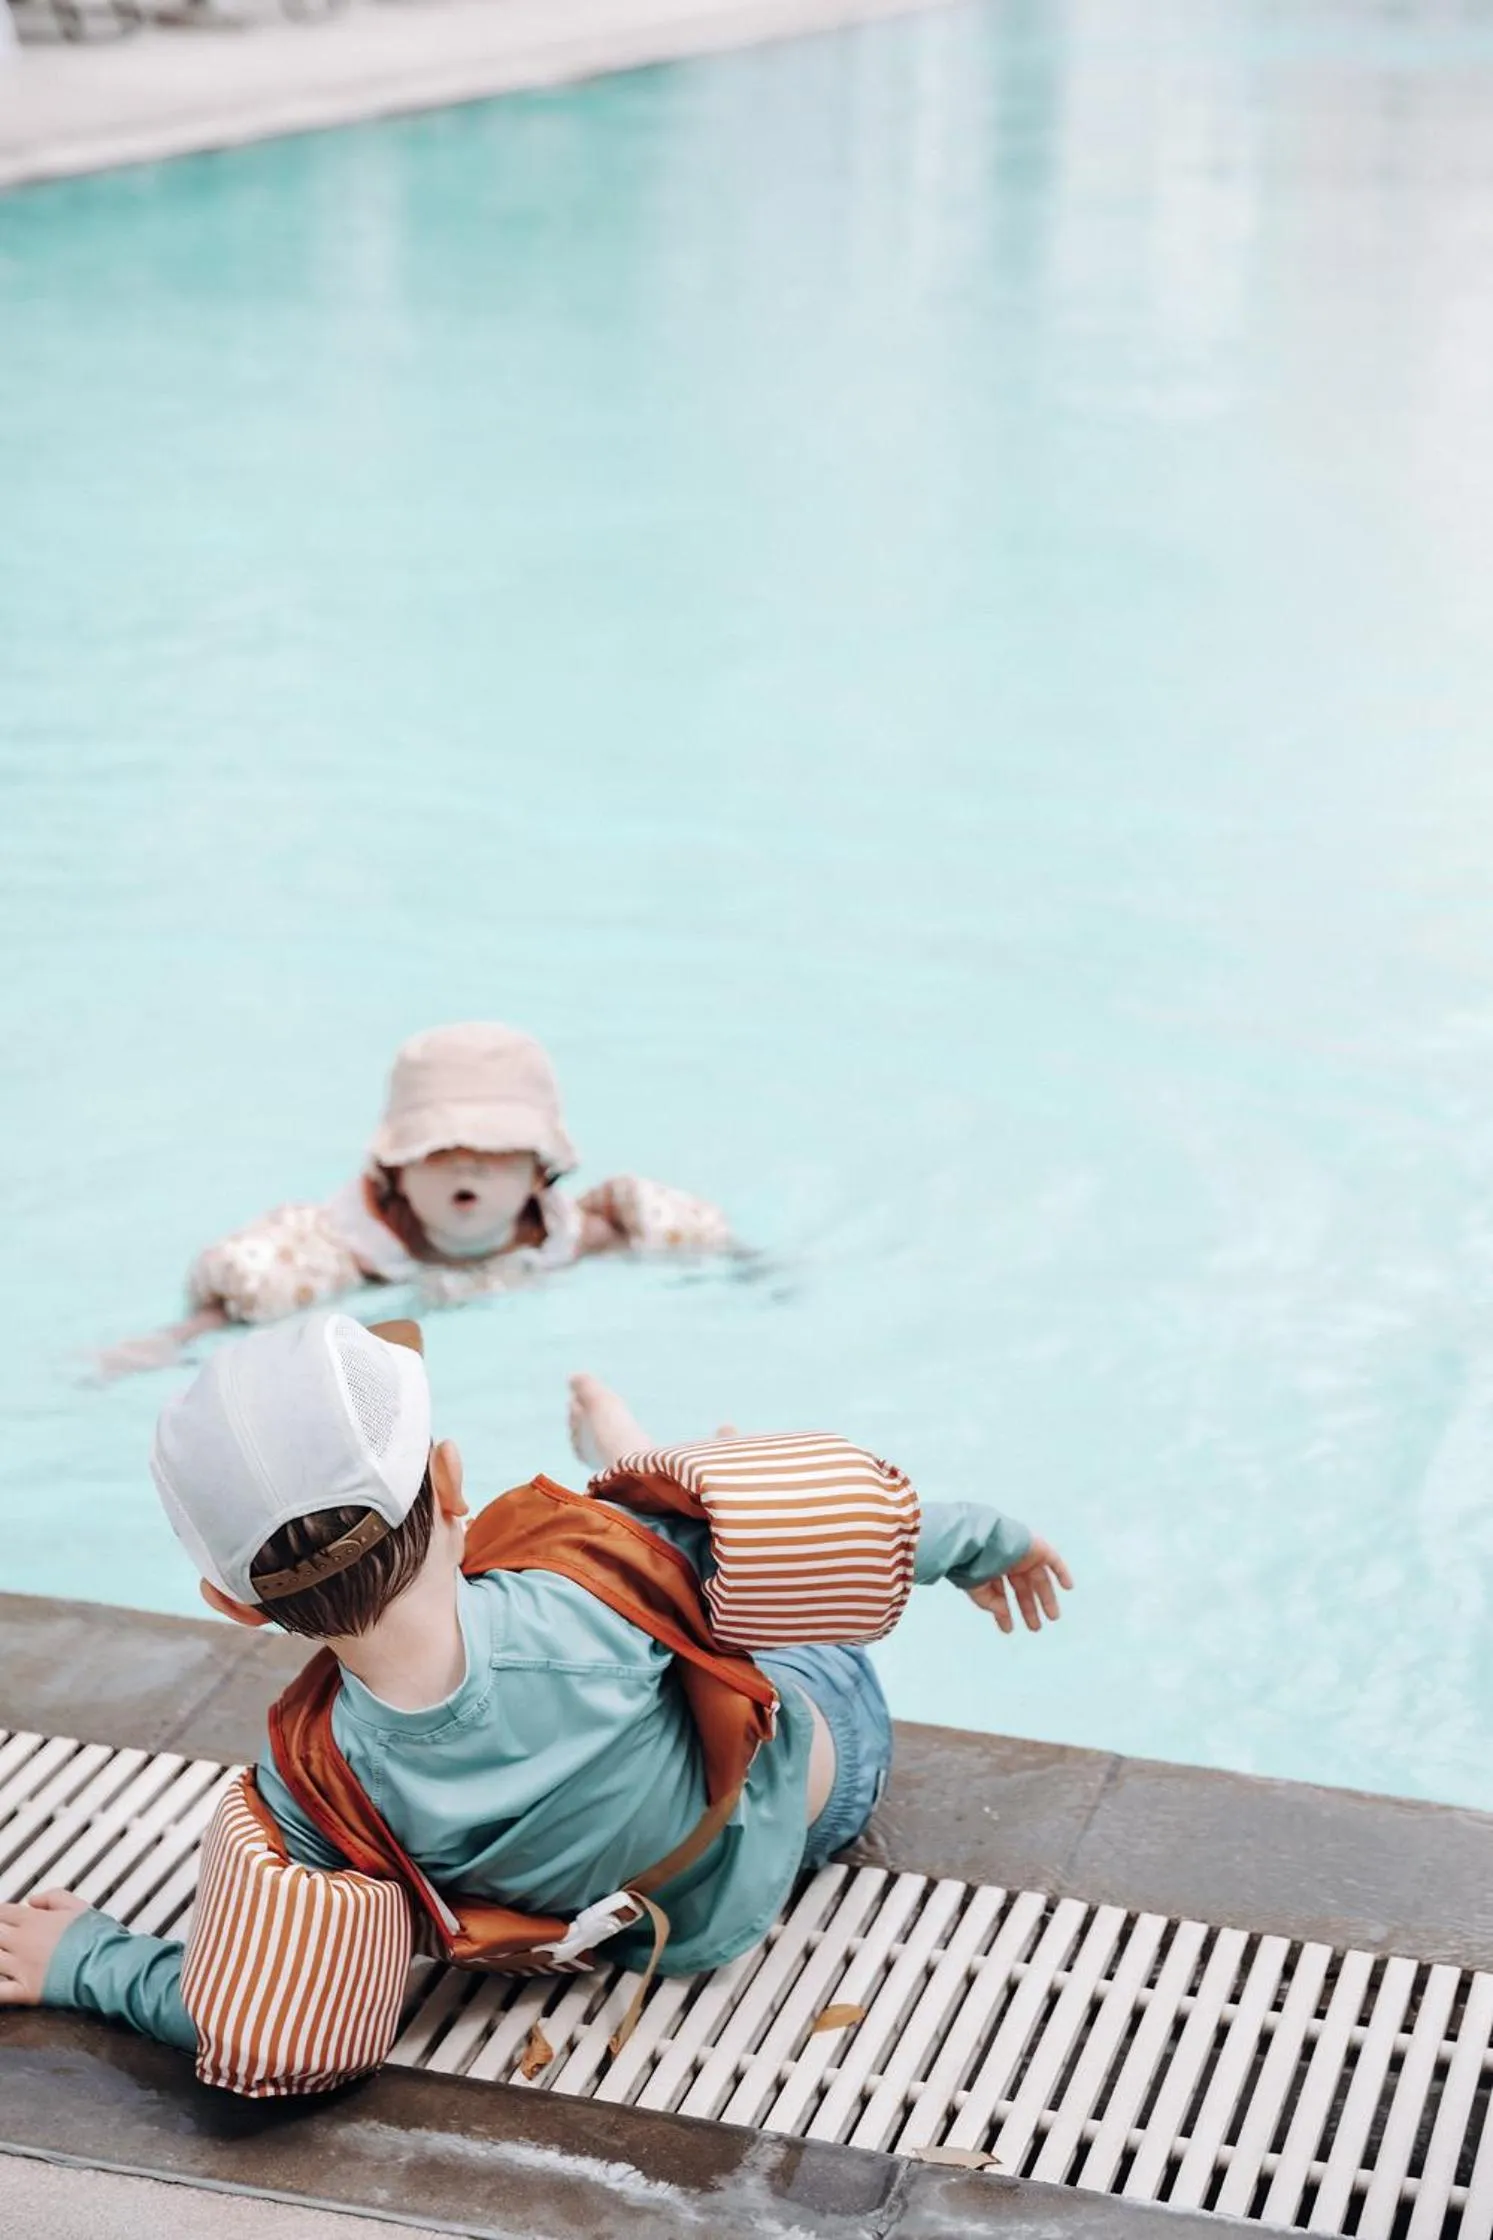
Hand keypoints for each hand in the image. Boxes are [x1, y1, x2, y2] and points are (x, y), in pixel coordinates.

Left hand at [0, 1889, 88, 2003]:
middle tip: (2, 1933)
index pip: (4, 1912)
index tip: (1, 1916)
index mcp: (35, 1920)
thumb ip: (53, 1897)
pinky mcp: (26, 1991)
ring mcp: (21, 1968)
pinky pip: (0, 1991)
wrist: (105, 1965)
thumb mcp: (79, 1906)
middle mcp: (23, 1943)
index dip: (0, 1913)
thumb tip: (32, 1900)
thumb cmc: (97, 1937)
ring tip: (2, 1954)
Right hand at [965, 1538, 1072, 1634]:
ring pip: (1039, 1579)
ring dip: (1047, 1598)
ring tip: (1052, 1617)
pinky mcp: (1037, 1548)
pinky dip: (1061, 1572)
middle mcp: (1009, 1562)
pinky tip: (1068, 1587)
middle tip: (1035, 1627)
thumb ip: (991, 1603)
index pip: (1001, 1592)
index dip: (1004, 1612)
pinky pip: (1053, 1560)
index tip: (1008, 1629)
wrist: (980, 1540)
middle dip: (1029, 1608)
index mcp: (992, 1568)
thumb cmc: (973, 1561)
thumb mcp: (978, 1589)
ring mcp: (1024, 1555)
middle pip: (1023, 1588)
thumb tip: (1004, 1614)